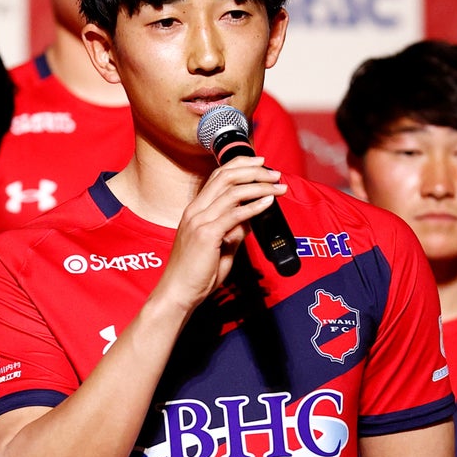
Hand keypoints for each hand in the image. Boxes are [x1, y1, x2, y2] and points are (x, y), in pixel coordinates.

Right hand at [154, 158, 285, 314]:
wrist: (178, 292)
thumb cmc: (195, 273)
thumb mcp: (219, 247)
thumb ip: (233, 231)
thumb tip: (251, 220)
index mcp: (195, 210)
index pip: (218, 176)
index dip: (241, 165)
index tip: (261, 164)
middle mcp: (195, 210)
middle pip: (226, 176)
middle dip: (253, 170)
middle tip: (275, 173)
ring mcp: (199, 221)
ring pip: (232, 191)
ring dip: (259, 185)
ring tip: (278, 187)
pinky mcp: (206, 234)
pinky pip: (235, 214)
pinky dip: (255, 206)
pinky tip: (268, 202)